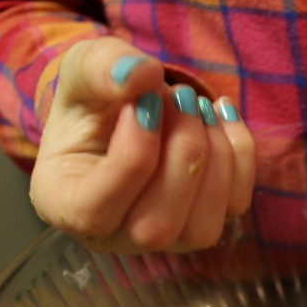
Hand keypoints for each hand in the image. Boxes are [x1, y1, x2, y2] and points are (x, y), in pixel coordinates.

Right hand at [29, 37, 254, 252]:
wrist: (125, 109)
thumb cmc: (94, 98)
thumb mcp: (83, 70)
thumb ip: (101, 68)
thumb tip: (144, 75)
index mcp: (65, 206)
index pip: (96, 207)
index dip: (135, 148)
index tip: (147, 99)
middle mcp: (114, 236)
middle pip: (156, 227)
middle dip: (182, 151)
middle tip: (180, 97)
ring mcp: (164, 239)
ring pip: (202, 229)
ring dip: (215, 156)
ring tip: (199, 106)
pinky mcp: (204, 223)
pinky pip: (236, 205)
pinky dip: (240, 154)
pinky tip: (222, 114)